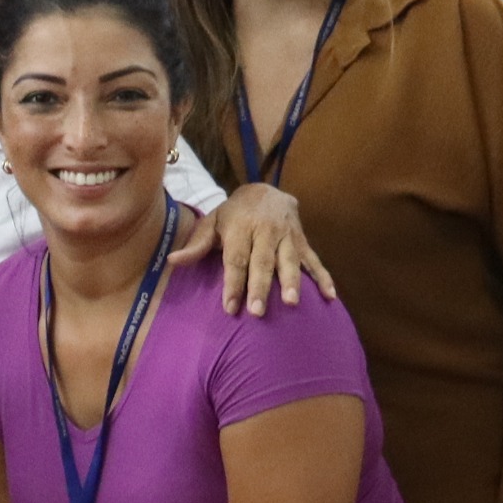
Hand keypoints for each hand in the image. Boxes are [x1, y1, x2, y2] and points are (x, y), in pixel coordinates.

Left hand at [169, 182, 336, 317]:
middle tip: (258, 312)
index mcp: (241, 227)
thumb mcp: (212, 222)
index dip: (233, 283)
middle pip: (262, 262)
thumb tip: (172, 261)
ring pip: (289, 260)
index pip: (236, 259)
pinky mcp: (303, 241)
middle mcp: (266, 231)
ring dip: (291, 282)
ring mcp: (288, 235)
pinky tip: (330, 296)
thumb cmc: (234, 214)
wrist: (266, 189)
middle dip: (260, 287)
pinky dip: (324, 278)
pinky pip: (314, 260)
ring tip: (291, 303)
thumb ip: (196, 244)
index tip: (229, 308)